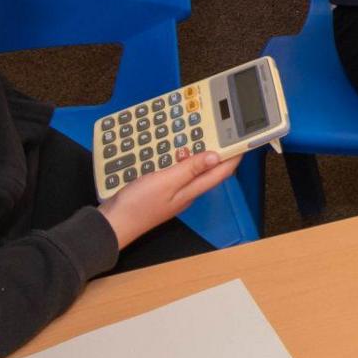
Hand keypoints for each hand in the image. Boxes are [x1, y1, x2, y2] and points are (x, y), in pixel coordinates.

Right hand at [98, 149, 237, 248]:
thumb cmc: (139, 204)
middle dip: (218, 153)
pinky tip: (171, 153)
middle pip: (209, 171)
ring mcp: (174, 193)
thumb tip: (216, 157)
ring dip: (197, 155)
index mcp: (192, 190)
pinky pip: (177, 173)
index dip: (234, 157)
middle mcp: (187, 192)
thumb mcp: (167, 181)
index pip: (221, 173)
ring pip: (193, 171)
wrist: (114, 223)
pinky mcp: (161, 191)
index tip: (243, 141)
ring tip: (198, 137)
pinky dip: (179, 161)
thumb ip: (191, 169)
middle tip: (221, 134)